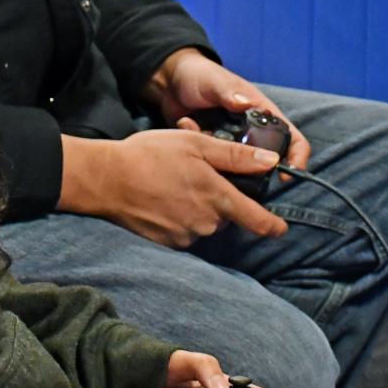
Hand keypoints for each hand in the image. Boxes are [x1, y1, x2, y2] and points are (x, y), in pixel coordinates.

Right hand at [57, 131, 286, 247]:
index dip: (272, 225)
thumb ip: (237, 156)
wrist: (106, 179)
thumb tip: (271, 162)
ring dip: (198, 207)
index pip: (256, 219)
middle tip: (195, 174)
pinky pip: (185, 231)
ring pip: (205, 223)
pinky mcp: (168, 243)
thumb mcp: (196, 144)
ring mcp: (186, 235)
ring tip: (174, 184)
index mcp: (217, 196)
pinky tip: (163, 200)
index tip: (280, 229)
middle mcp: (206, 222)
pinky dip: (180, 217)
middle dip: (219, 198)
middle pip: (227, 215)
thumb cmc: (150, 154)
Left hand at [149, 49, 310, 168]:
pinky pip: (213, 163)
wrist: (171, 81)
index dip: (296, 157)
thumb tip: (245, 104)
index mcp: (263, 113)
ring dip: (221, 159)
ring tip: (201, 133)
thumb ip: (229, 92)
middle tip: (233, 168)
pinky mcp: (213, 152)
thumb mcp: (216, 82)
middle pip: (267, 161)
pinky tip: (187, 124)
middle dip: (253, 169)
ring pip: (238, 167)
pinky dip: (200, 152)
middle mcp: (252, 132)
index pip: (292, 138)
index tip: (286, 175)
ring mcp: (232, 144)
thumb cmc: (201, 75)